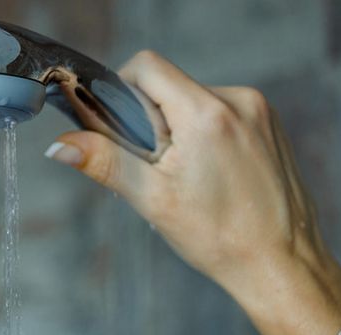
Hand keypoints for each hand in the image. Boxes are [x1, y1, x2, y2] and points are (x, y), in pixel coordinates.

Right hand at [46, 50, 340, 307]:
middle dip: (152, 121)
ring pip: (194, 101)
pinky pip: (221, 113)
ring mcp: (259, 111)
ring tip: (188, 179)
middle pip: (170, 86)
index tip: (122, 131)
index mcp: (207, 113)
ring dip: (178, 130)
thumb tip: (60, 145)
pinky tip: (210, 177)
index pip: (147, 67)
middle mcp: (238, 100)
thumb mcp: (152, 199)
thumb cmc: (220, 236)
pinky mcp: (270, 124)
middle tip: (157, 170)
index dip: (122, 91)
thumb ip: (104, 162)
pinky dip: (204, 137)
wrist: (280, 261)